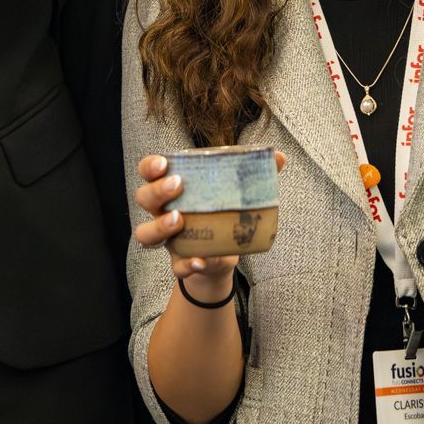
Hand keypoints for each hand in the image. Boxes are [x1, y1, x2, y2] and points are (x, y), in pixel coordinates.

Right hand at [133, 151, 286, 301]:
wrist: (220, 258)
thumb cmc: (221, 216)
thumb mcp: (235, 196)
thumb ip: (254, 176)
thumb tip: (279, 156)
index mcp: (172, 190)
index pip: (148, 172)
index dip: (149, 166)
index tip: (163, 163)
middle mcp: (163, 212)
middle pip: (143, 198)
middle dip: (157, 191)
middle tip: (178, 186)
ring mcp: (168, 239)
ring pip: (145, 233)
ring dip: (159, 226)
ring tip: (178, 221)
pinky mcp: (180, 263)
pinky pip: (175, 266)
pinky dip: (186, 264)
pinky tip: (201, 261)